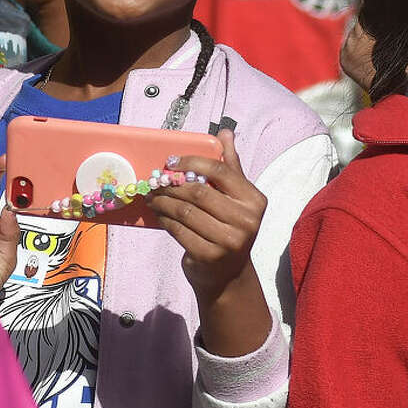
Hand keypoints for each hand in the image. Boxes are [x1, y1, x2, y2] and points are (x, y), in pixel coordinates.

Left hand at [153, 131, 266, 305]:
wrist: (227, 275)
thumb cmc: (230, 228)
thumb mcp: (235, 198)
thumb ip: (230, 166)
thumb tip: (225, 132)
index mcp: (254, 200)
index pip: (220, 171)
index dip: (192, 162)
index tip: (171, 162)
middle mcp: (247, 221)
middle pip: (198, 192)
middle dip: (171, 185)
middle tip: (155, 181)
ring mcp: (229, 241)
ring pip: (185, 211)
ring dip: (163, 202)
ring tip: (153, 197)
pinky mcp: (209, 256)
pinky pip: (178, 230)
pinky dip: (165, 220)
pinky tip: (159, 215)